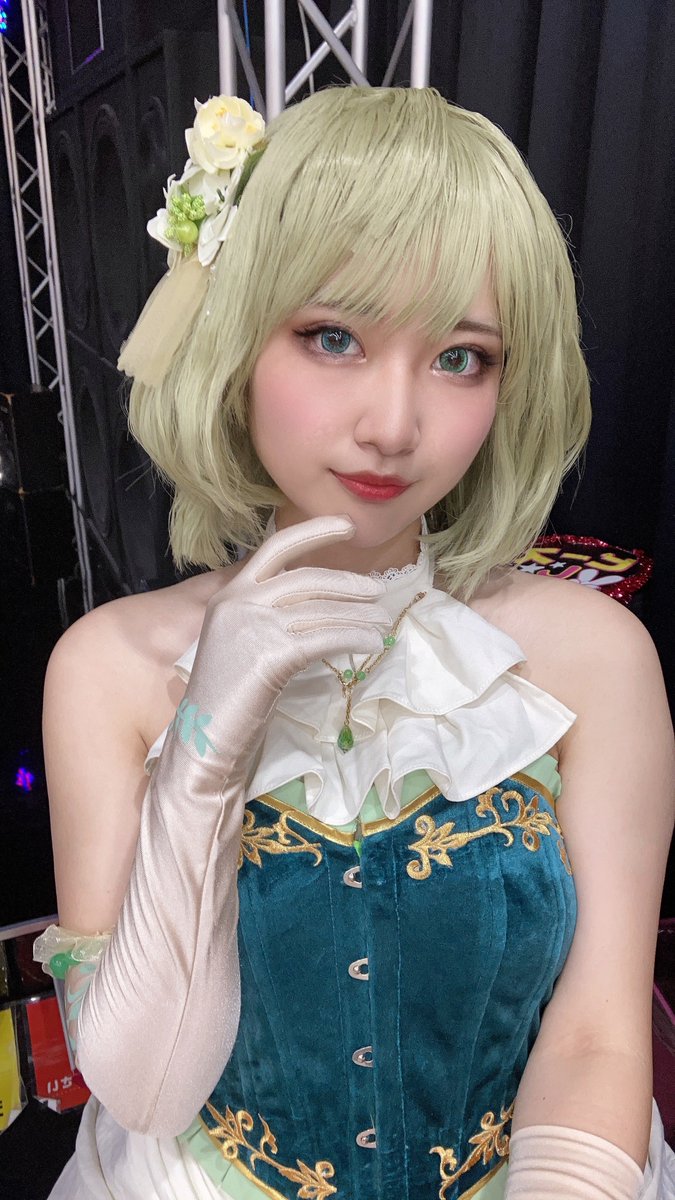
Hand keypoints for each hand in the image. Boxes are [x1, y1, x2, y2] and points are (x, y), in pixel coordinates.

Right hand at [176, 515, 391, 775]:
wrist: (204, 739)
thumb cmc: (227, 699)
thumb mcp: (242, 643)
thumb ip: (270, 616)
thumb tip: (324, 602)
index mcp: (229, 595)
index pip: (276, 548)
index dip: (314, 531)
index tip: (346, 525)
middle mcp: (239, 603)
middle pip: (307, 579)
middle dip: (348, 584)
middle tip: (378, 593)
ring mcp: (253, 627)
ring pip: (320, 611)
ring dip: (359, 616)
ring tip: (382, 624)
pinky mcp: (269, 654)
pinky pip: (324, 638)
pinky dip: (353, 638)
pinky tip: (371, 643)